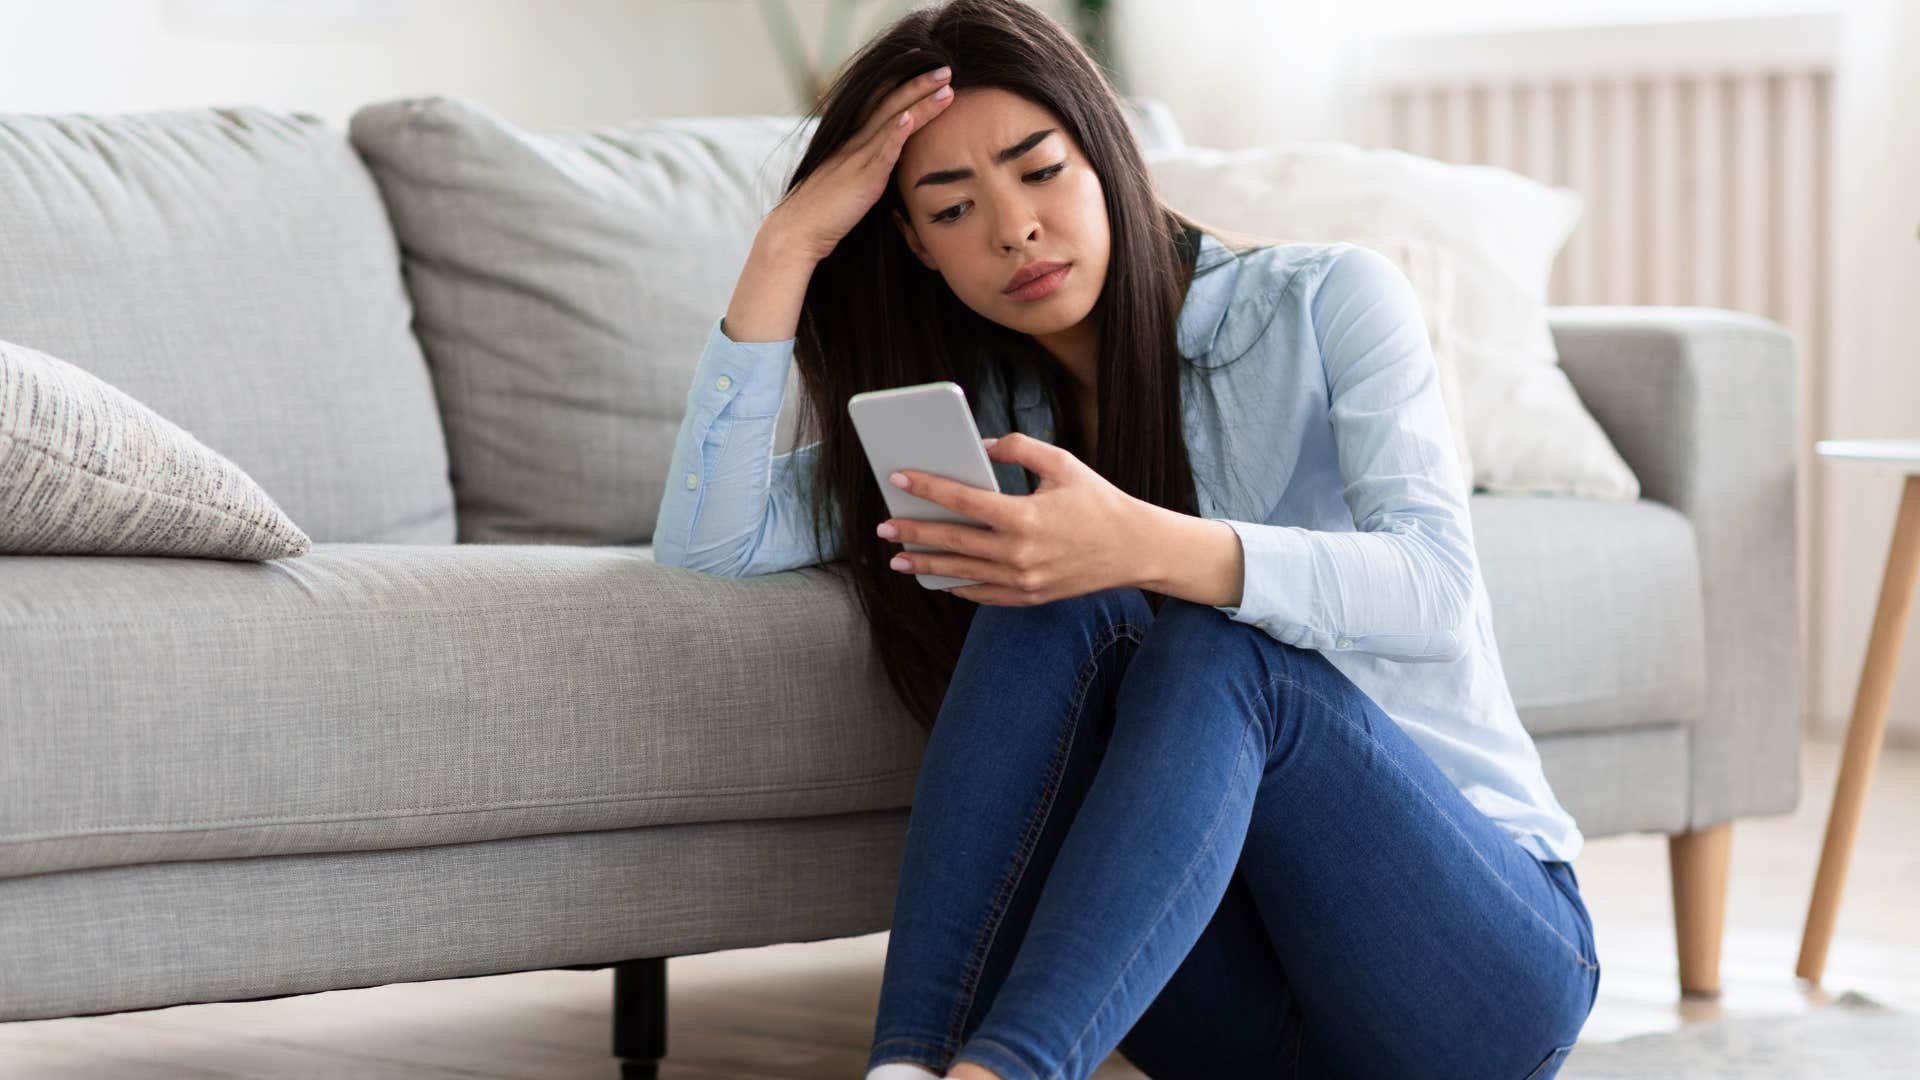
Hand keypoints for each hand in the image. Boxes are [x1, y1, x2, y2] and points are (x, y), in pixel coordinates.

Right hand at [764, 63, 955, 263]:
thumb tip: (882, 169)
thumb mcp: (846, 182)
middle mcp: (854, 143)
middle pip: (890, 104)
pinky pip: (881, 153)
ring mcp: (857, 158)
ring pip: (892, 122)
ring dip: (920, 103)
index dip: (901, 84)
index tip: (924, 68)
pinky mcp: (862, 180)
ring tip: (946, 87)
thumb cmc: (822, 213)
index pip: (879, 104)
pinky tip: (909, 118)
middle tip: (946, 69)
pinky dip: (896, 134)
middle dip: (919, 85)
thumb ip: (865, 169)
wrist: (797, 231)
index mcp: (851, 142)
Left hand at [875, 432, 1150, 605]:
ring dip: (926, 564)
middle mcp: (1019, 553)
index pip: (962, 501)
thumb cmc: (1099, 501)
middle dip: (913, 531)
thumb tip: (980, 448)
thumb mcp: (1063, 463)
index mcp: (1025, 517)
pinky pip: (983, 594)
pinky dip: (958, 585)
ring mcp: (1023, 581)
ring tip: (898, 557)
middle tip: (884, 524)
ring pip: (961, 572)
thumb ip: (1019, 448)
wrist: (1136, 549)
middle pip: (952, 541)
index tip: (898, 479)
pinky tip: (939, 577)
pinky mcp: (1029, 597)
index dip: (927, 488)